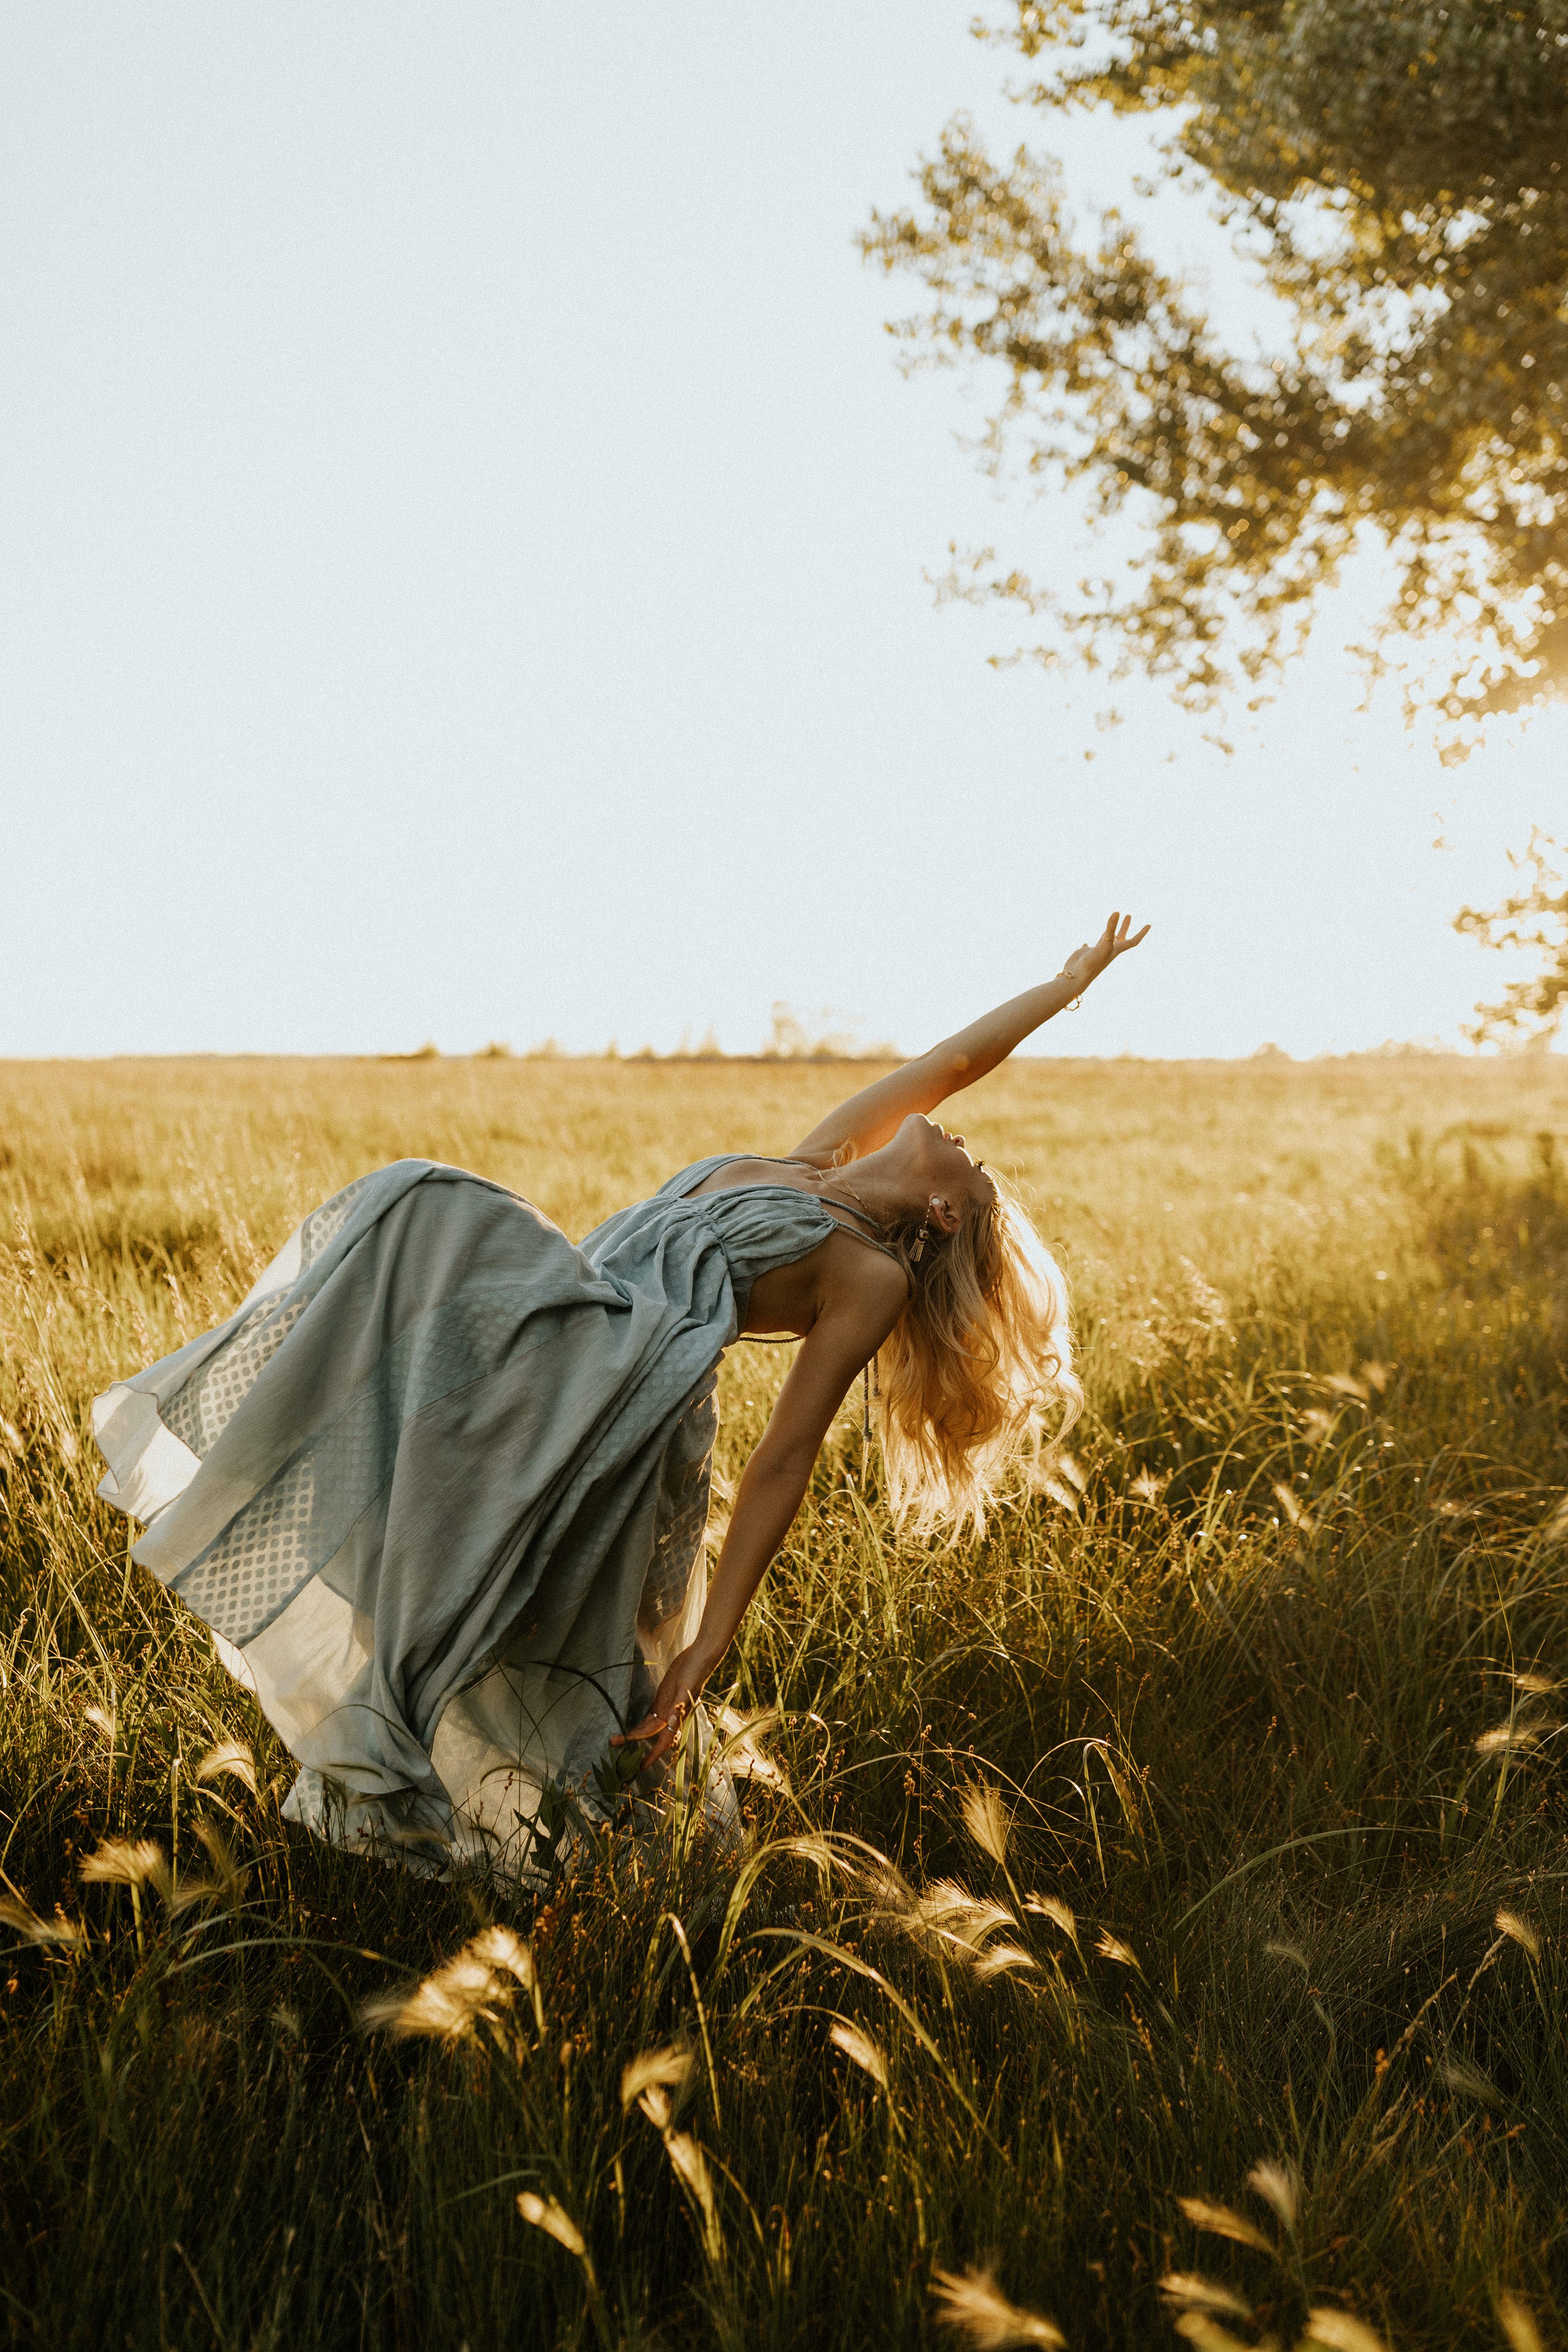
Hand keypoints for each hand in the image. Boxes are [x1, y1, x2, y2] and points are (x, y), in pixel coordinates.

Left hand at [611, 1645, 707, 1772]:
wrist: (699, 1657)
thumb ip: (679, 1705)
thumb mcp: (686, 1688)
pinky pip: (650, 1714)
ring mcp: (666, 1706)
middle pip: (649, 1734)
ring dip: (635, 1734)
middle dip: (633, 1742)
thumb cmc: (695, 1672)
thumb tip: (672, 1721)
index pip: (663, 1741)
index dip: (653, 1755)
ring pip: (648, 1726)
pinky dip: (641, 1721)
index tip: (641, 1767)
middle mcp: (670, 1715)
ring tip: (618, 1740)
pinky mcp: (663, 1697)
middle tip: (613, 1745)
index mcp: (677, 1716)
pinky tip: (632, 1725)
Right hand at [1058, 911, 1149, 993]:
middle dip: (1125, 926)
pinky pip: (1090, 946)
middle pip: (1121, 937)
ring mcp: (1097, 951)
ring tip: (1112, 920)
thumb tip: (1117, 912)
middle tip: (1128, 915)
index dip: (1142, 933)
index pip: (1133, 941)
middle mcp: (1108, 951)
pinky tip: (1086, 942)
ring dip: (1110, 930)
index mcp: (1116, 950)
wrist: (1076, 977)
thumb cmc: (1093, 963)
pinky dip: (1089, 942)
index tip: (1149, 925)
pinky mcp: (1086, 952)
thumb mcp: (1104, 944)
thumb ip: (1111, 928)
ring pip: (1106, 939)